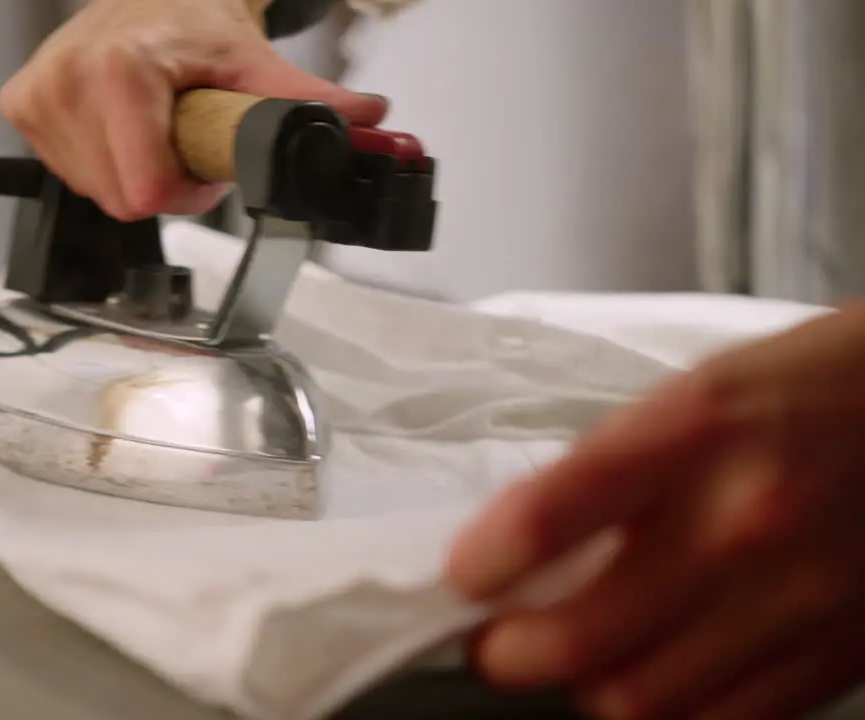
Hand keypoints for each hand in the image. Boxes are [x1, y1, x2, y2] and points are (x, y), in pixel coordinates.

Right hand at [0, 0, 388, 220]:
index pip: (149, 191)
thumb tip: (366, 121)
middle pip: (123, 200)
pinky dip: (100, 163)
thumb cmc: (192, 26)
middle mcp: (67, 80)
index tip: (201, 154)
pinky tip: (118, 127)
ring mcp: (37, 94)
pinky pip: (69, 175)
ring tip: (150, 128)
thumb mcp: (252, 62)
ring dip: (131, 174)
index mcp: (121, 70)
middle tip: (180, 139)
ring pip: (95, 194)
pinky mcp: (20, 105)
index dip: (187, 190)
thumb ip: (306, 101)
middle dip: (161, 184)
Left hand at [445, 303, 864, 718]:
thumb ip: (606, 470)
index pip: (545, 520)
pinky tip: (657, 670)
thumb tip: (516, 547)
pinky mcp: (837, 656)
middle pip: (580, 642)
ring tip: (578, 653)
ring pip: (641, 702)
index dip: (480, 567)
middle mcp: (741, 523)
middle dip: (509, 655)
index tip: (464, 577)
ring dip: (587, 685)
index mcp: (691, 435)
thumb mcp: (691, 394)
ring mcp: (797, 600)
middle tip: (495, 640)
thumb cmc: (805, 391)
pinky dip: (668, 710)